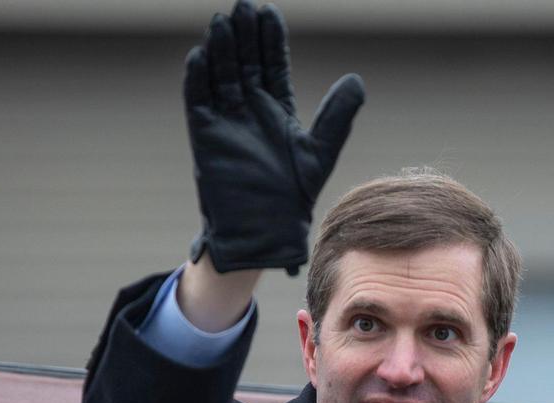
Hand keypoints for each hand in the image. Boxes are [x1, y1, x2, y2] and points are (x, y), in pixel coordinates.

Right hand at [184, 0, 363, 274]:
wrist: (267, 230)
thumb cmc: (294, 197)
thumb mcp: (320, 150)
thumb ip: (336, 115)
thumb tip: (356, 79)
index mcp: (278, 112)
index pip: (271, 66)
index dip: (270, 41)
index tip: (269, 12)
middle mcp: (250, 111)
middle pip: (244, 63)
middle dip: (244, 36)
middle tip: (244, 5)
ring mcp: (226, 122)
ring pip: (221, 76)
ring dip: (221, 49)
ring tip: (223, 21)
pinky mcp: (206, 137)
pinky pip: (198, 102)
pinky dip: (198, 79)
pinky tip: (200, 55)